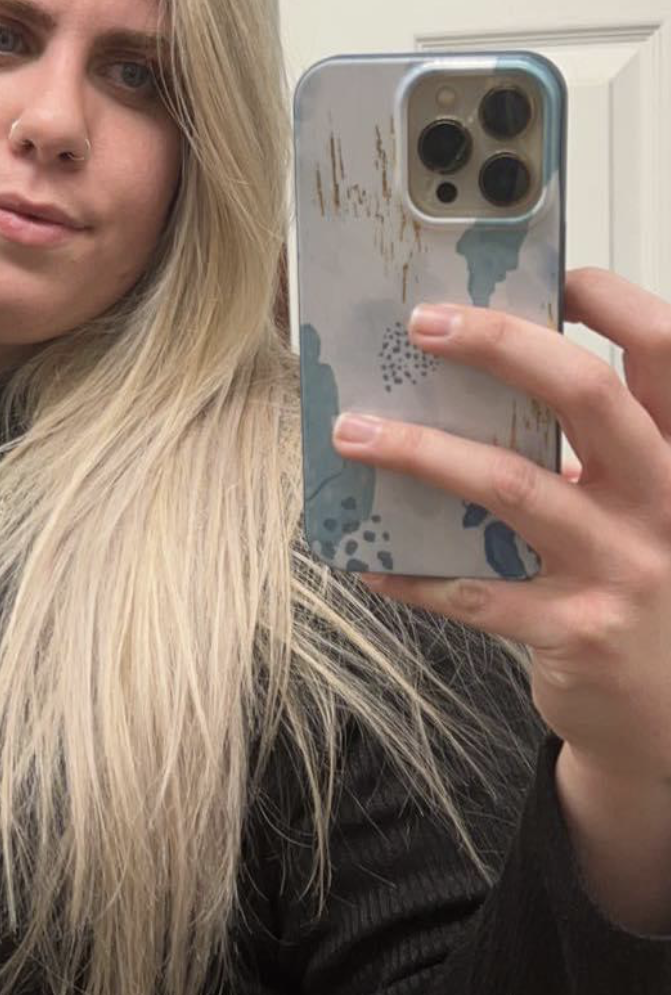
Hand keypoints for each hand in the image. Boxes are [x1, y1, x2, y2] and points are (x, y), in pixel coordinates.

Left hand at [330, 267, 670, 790]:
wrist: (670, 718)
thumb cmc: (640, 586)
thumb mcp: (641, 505)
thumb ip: (588, 447)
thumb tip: (472, 377)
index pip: (665, 350)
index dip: (612, 301)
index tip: (550, 276)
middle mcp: (664, 500)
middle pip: (589, 394)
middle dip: (502, 346)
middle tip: (424, 324)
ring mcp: (622, 566)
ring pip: (515, 487)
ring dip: (422, 451)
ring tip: (355, 432)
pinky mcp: (575, 630)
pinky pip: (475, 592)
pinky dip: (413, 572)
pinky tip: (368, 561)